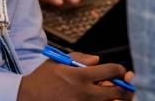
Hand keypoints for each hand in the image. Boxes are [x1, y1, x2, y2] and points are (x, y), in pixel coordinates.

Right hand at [18, 53, 132, 99]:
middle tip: (124, 86)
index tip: (120, 71)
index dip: (120, 70)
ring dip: (115, 100)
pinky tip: (99, 100)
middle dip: (125, 89)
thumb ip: (80, 58)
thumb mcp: (59, 61)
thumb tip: (97, 60)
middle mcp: (86, 92)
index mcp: (81, 75)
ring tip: (111, 95)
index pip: (112, 71)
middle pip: (118, 93)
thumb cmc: (43, 78)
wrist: (28, 97)